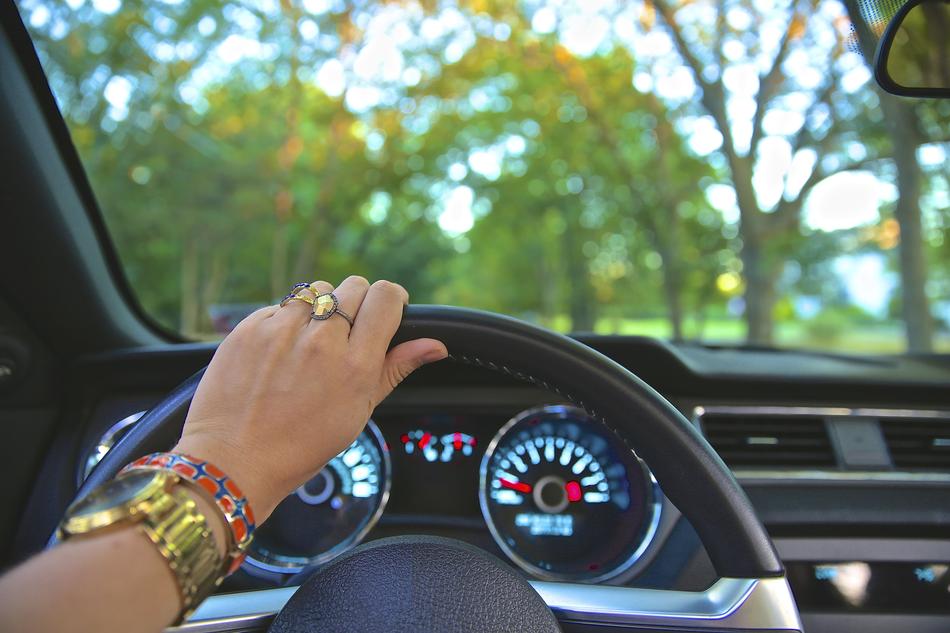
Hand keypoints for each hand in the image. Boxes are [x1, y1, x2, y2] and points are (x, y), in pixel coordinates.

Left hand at [173, 277, 446, 521]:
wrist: (234, 462)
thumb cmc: (301, 445)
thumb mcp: (358, 412)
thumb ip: (395, 369)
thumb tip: (436, 345)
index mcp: (354, 365)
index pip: (385, 297)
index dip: (390, 300)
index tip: (386, 312)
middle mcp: (320, 341)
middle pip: (353, 286)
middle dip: (356, 304)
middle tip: (346, 335)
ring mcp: (281, 331)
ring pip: (316, 290)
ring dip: (320, 309)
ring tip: (309, 344)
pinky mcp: (248, 328)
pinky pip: (279, 306)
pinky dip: (284, 322)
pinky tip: (279, 354)